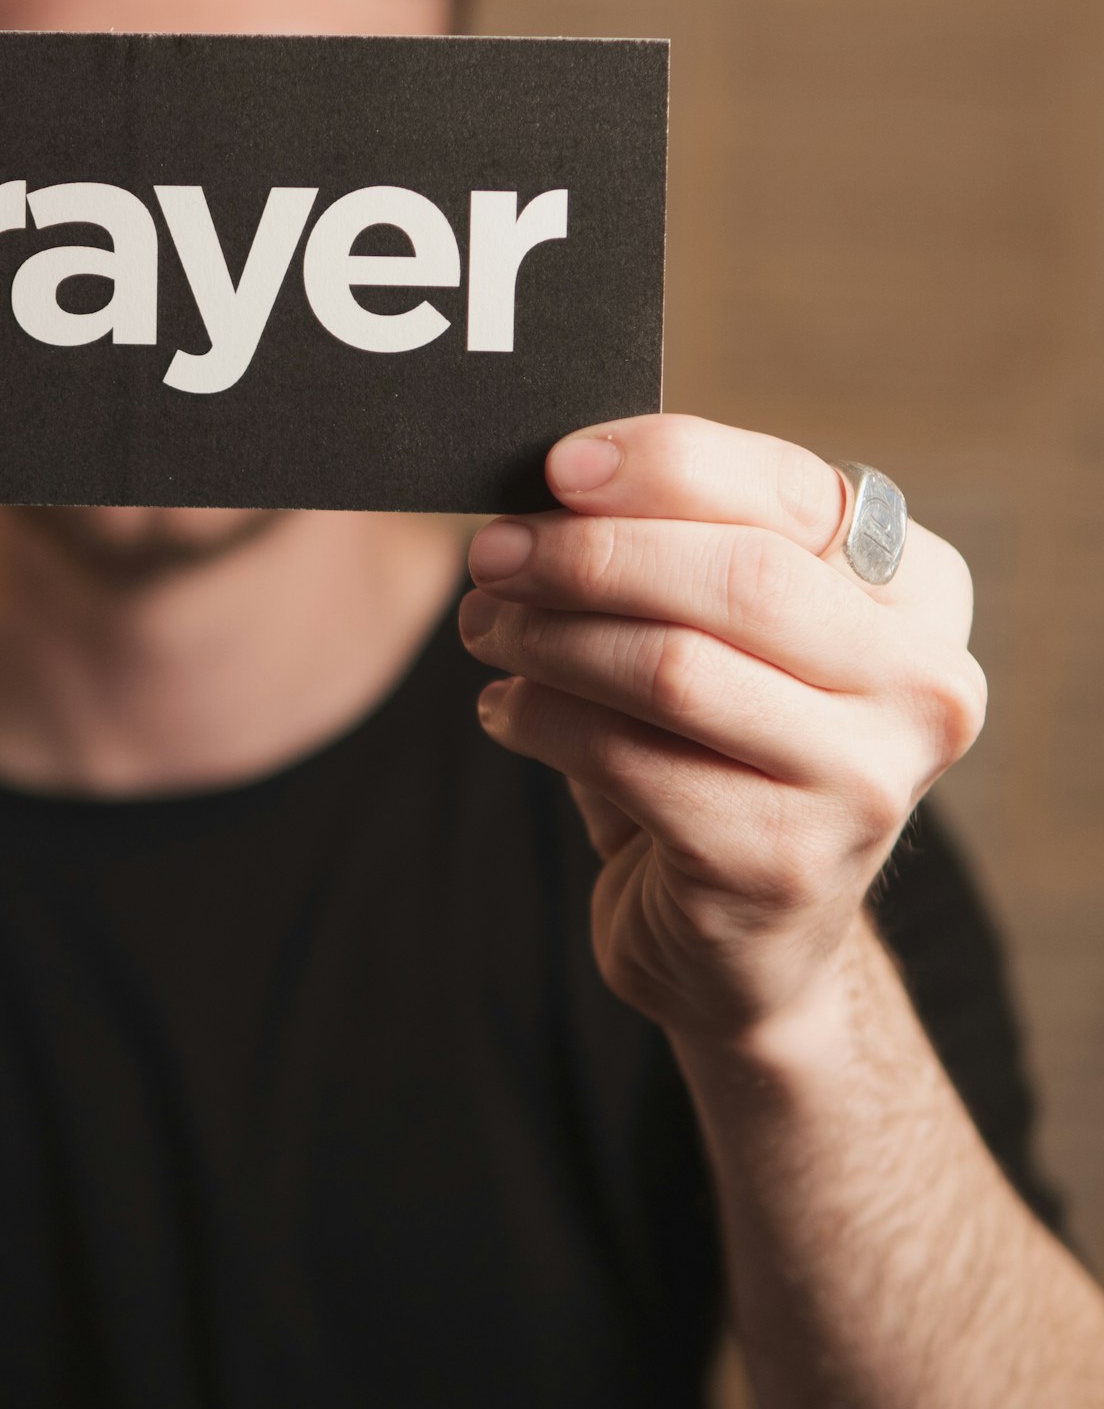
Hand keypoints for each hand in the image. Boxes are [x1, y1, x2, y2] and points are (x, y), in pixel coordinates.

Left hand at [459, 415, 984, 1052]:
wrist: (748, 943)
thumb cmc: (722, 753)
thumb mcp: (728, 636)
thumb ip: (682, 545)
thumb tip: (554, 477)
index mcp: (921, 595)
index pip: (789, 493)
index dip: (665, 464)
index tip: (556, 465)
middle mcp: (922, 686)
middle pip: (737, 576)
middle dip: (589, 553)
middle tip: (491, 553)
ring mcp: (862, 783)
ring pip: (671, 667)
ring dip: (547, 636)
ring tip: (485, 628)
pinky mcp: (780, 863)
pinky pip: (625, 759)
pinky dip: (539, 719)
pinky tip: (505, 710)